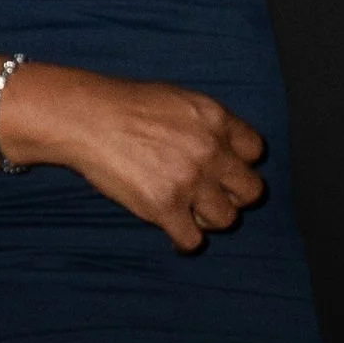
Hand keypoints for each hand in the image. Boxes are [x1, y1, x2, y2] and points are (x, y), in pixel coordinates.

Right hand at [2, 63, 266, 250]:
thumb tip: (224, 146)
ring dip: (210, 220)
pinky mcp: (165, 207)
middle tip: (214, 197)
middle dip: (235, 196)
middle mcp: (211, 150)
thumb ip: (207, 124)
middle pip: (251, 190)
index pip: (255, 151)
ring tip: (191, 215)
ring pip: (227, 219)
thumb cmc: (125, 105)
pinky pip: (192, 240)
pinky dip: (185, 242)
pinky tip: (176, 236)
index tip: (225, 170)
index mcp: (216, 120)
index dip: (241, 163)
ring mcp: (190, 180)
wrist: (87, 117)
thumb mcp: (179, 100)